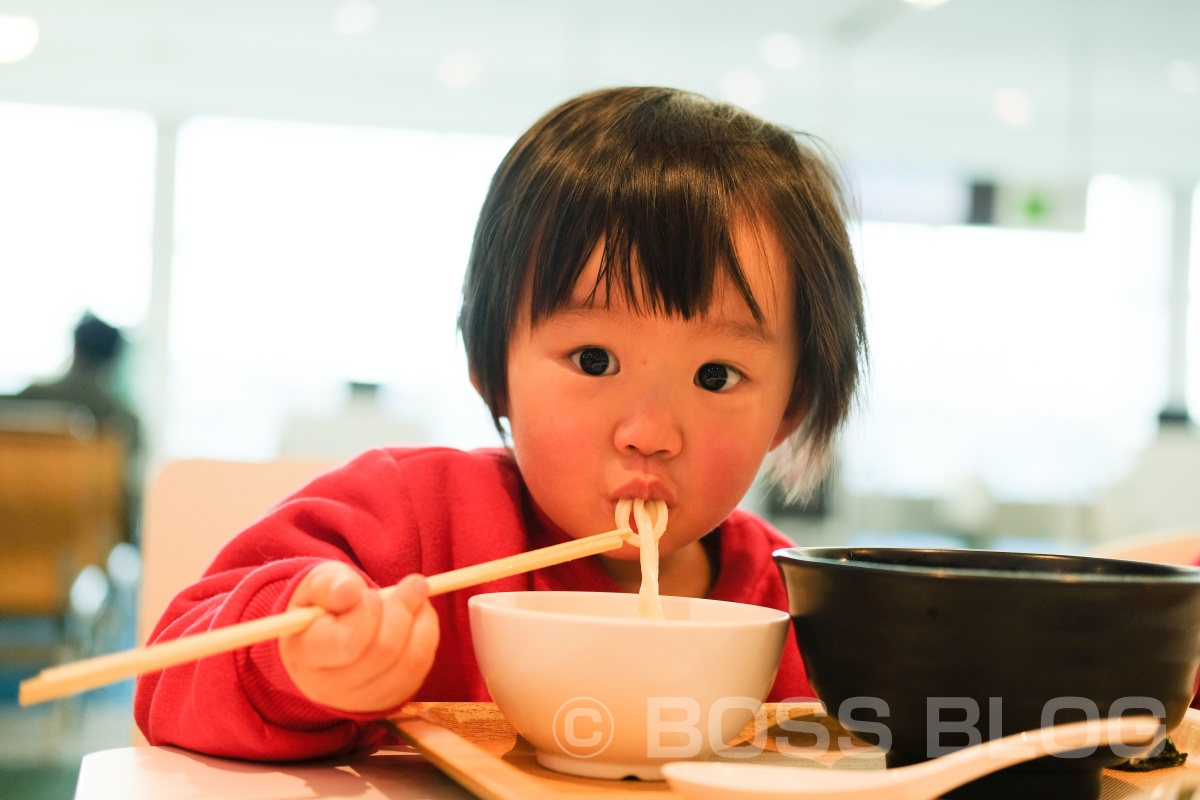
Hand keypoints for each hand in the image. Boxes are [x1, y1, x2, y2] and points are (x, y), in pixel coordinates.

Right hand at [279, 562, 438, 713]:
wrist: (324, 639)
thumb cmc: (322, 606)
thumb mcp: (317, 586)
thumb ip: (328, 585)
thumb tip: (350, 591)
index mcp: (306, 655)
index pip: (348, 643)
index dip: (369, 611)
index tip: (370, 592)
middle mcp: (330, 687)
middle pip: (384, 651)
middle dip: (403, 610)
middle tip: (412, 583)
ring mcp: (361, 699)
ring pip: (409, 661)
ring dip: (421, 621)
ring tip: (416, 595)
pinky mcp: (389, 699)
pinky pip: (421, 667)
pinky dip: (428, 634)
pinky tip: (419, 615)